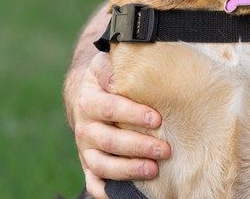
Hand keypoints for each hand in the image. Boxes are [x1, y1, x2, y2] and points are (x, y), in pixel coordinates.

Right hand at [66, 51, 171, 197]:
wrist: (87, 97)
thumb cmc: (108, 79)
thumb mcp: (106, 65)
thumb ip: (112, 67)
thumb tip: (117, 77)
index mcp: (89, 101)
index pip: (110, 108)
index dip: (133, 114)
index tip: (156, 119)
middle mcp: (85, 127)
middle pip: (109, 141)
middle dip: (138, 146)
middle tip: (164, 149)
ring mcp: (86, 148)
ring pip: (102, 165)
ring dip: (128, 170)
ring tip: (154, 170)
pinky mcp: (88, 164)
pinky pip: (93, 181)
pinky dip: (105, 190)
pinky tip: (124, 193)